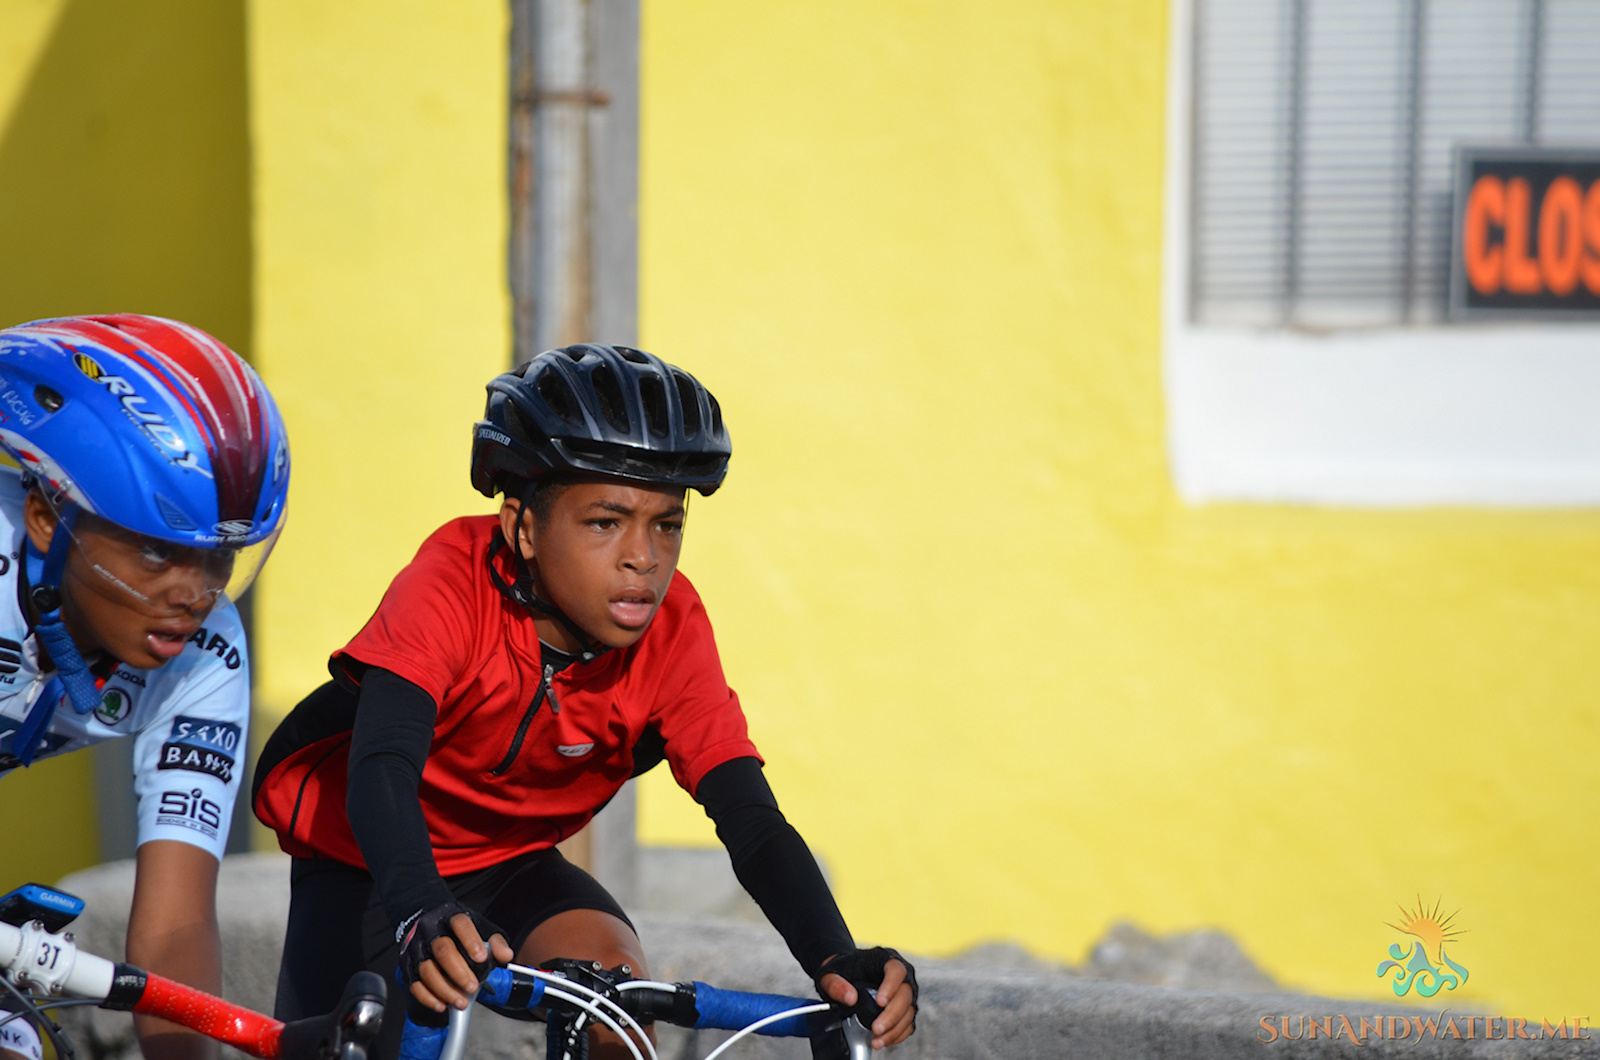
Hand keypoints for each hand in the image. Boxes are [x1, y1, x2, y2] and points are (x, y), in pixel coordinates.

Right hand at [399, 905, 514, 1012]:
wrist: (426, 919)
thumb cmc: (457, 929)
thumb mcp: (480, 928)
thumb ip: (495, 942)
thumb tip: (505, 955)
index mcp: (451, 916)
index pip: (461, 924)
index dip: (471, 941)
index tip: (482, 958)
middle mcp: (430, 930)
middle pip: (442, 950)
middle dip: (459, 972)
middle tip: (473, 987)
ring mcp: (416, 946)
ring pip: (426, 969)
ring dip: (444, 989)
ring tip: (460, 1001)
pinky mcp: (406, 963)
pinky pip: (413, 983)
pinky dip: (427, 997)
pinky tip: (441, 1004)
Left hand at [818, 949, 917, 1049]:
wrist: (845, 977)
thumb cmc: (842, 972)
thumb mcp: (831, 974)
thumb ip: (836, 984)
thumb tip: (850, 998)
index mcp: (885, 960)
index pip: (896, 970)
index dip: (891, 986)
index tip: (880, 1002)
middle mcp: (900, 976)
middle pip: (905, 994)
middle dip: (892, 1015)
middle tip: (876, 1028)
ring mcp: (905, 993)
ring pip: (908, 1012)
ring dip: (894, 1029)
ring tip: (877, 1040)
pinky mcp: (904, 1010)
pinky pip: (907, 1024)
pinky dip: (897, 1035)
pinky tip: (883, 1040)